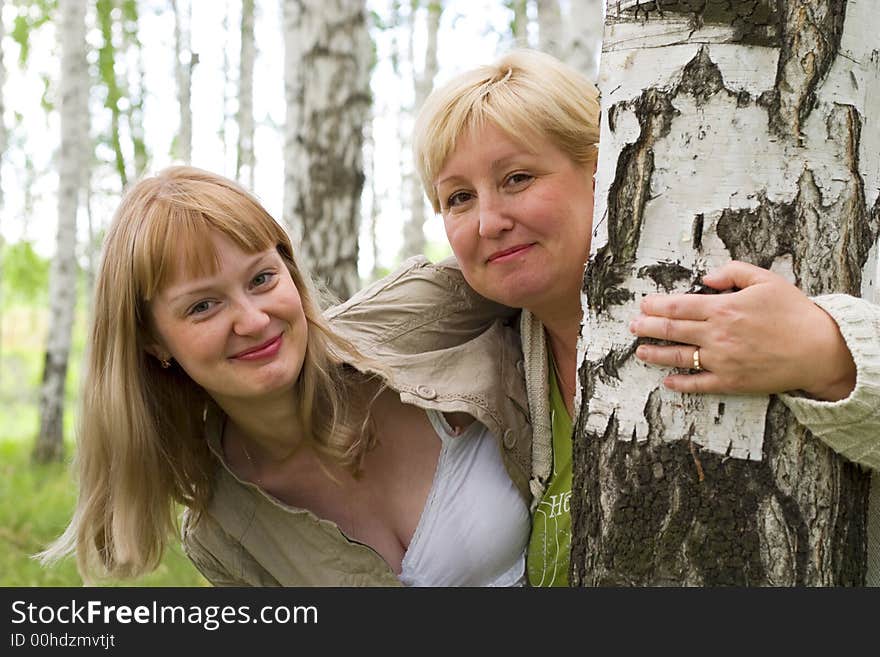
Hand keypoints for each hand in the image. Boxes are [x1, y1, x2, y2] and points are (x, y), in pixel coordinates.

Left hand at [629, 261, 856, 400]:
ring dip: (656, 354)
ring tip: (640, 352)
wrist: (820, 349)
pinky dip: (680, 383)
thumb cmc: (794, 313)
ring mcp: (722, 360)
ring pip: (679, 357)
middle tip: (633, 326)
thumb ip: (733, 272)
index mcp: (724, 308)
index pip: (678, 305)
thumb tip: (705, 277)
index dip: (656, 305)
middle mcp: (717, 334)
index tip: (643, 305)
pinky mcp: (731, 381)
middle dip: (647, 327)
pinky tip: (667, 381)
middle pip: (672, 330)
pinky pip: (699, 384)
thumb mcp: (766, 280)